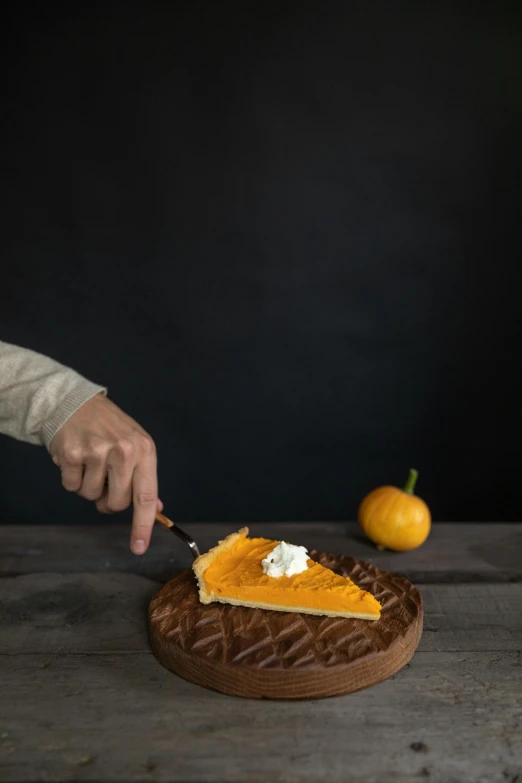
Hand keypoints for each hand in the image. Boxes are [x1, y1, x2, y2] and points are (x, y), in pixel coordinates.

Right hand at [49, 394, 161, 553]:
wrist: (74, 402)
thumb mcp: (135, 445)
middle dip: (109, 499)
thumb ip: (144, 477)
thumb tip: (156, 507)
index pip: (146, 496)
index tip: (139, 547)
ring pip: (92, 496)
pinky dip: (71, 478)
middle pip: (117, 503)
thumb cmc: (108, 427)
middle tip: (104, 478)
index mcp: (144, 450)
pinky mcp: (72, 454)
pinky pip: (71, 487)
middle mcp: (123, 451)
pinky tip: (74, 457)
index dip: (143, 525)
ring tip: (89, 461)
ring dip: (88, 485)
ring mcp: (97, 452)